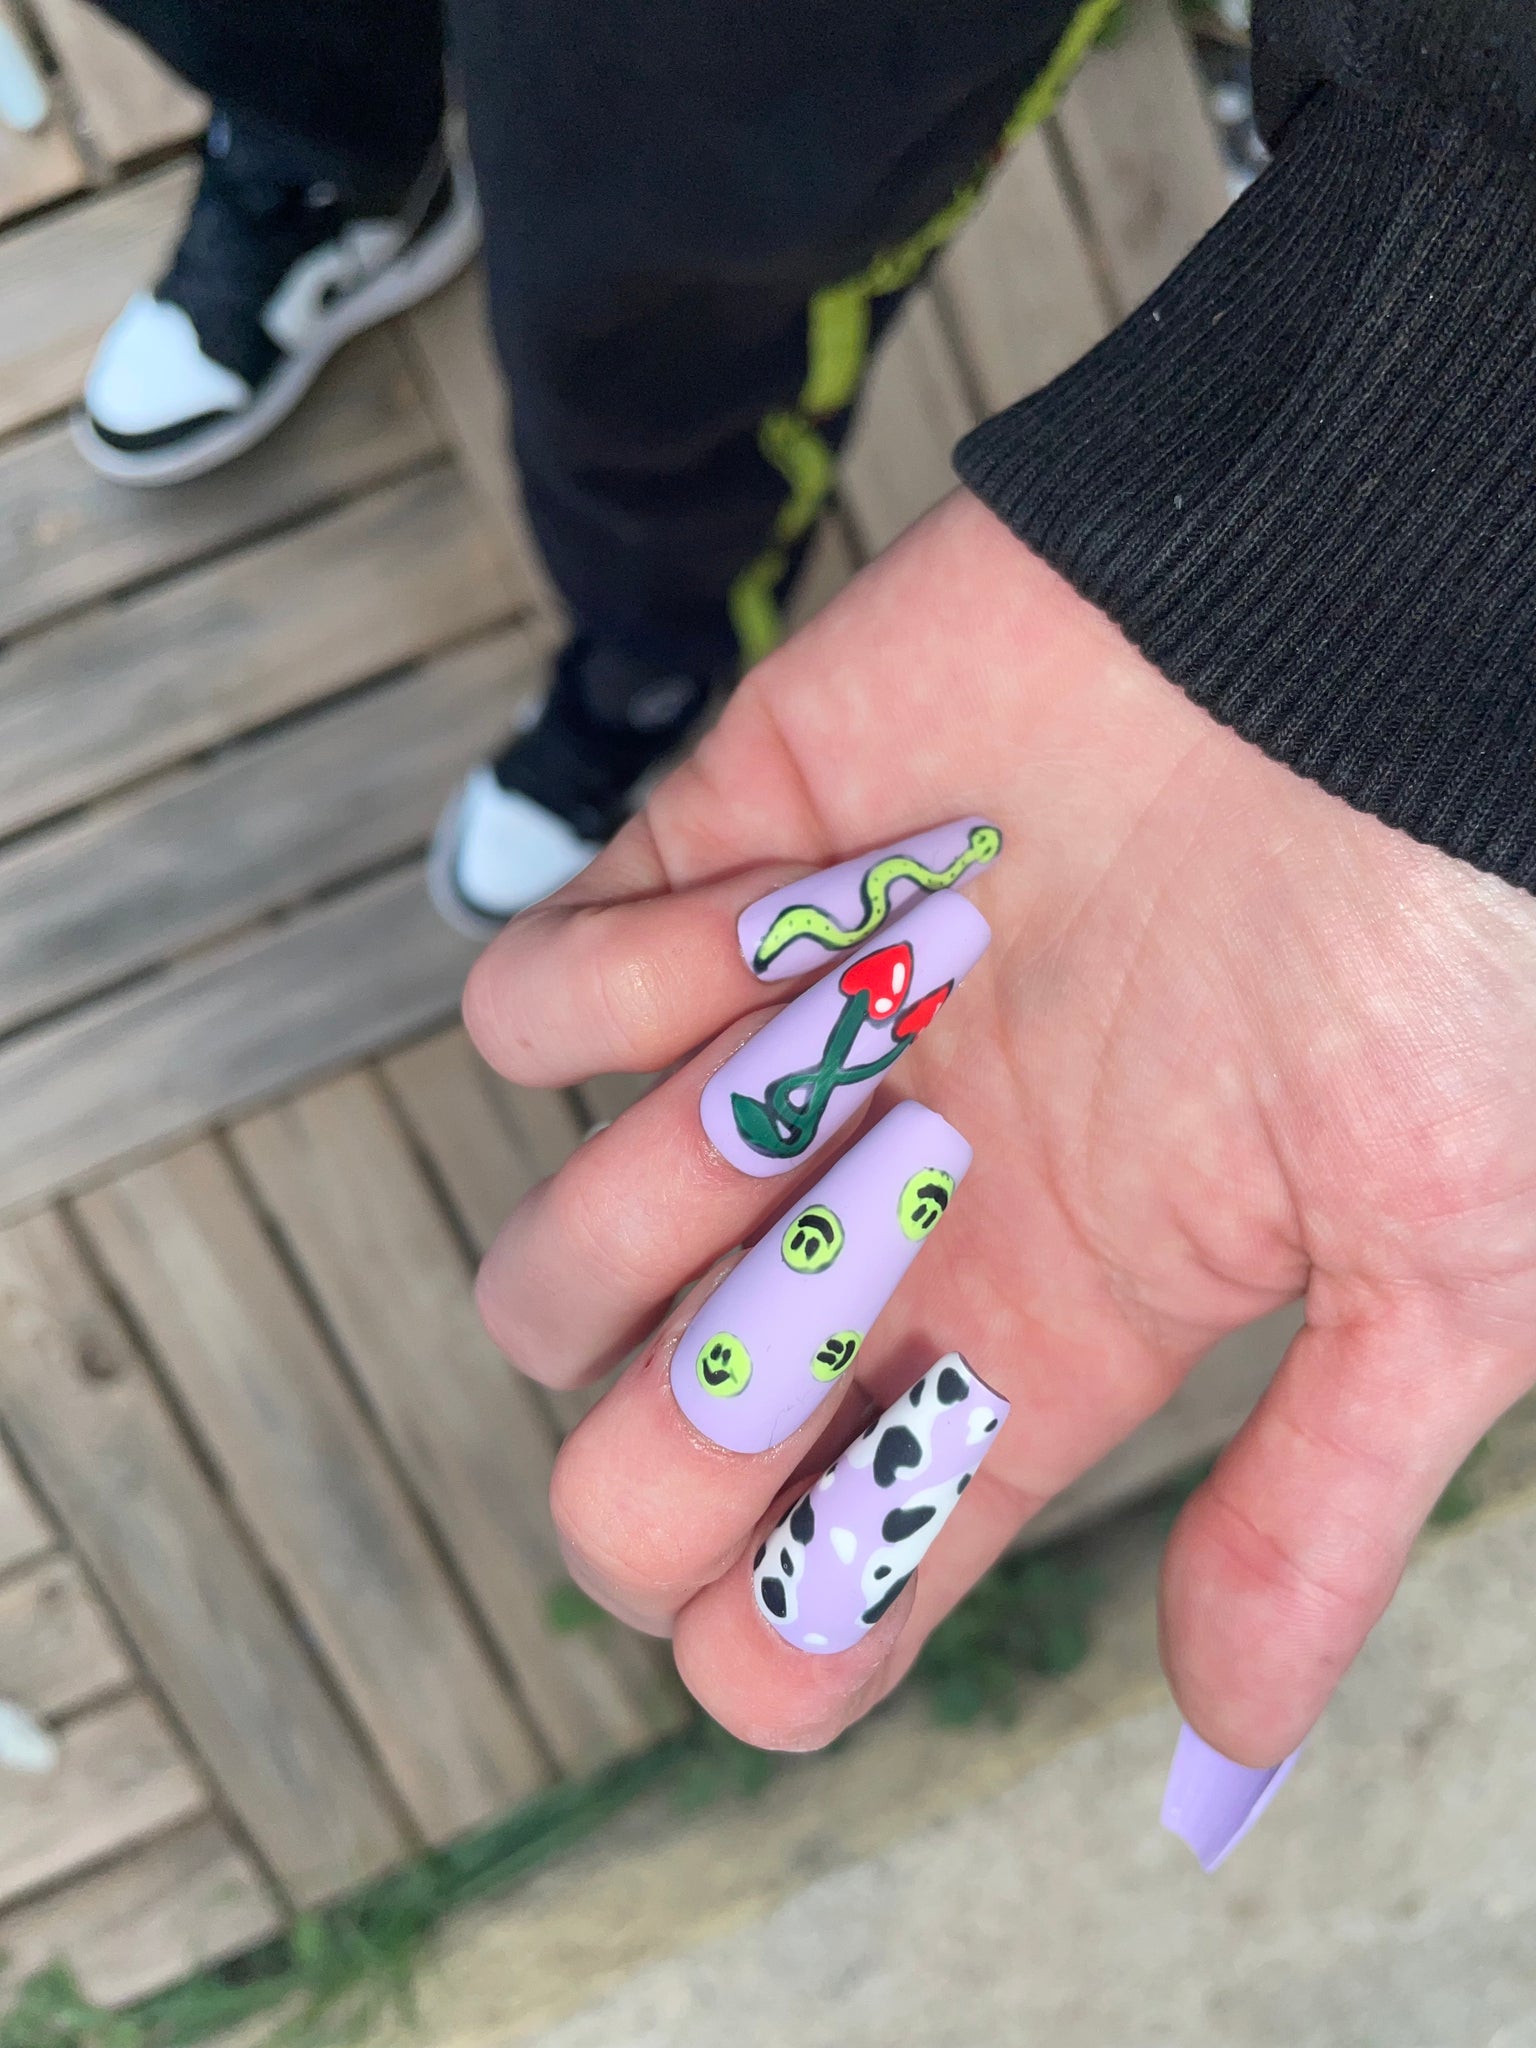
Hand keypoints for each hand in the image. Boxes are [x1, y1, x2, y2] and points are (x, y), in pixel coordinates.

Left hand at [466, 489, 1535, 1763]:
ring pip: (551, 1260)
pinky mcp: (708, 887)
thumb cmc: (1452, 937)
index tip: (804, 1581)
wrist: (1383, 628)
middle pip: (631, 1466)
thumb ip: (1315, 1507)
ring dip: (646, 1202)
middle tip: (834, 1275)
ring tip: (846, 1059)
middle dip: (665, 1449)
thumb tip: (1227, 1746)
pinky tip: (786, 910)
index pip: (810, 1589)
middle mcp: (886, 1226)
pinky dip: (616, 982)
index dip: (770, 1638)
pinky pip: (527, 1007)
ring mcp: (784, 1065)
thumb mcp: (1449, 1261)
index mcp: (1037, 1342)